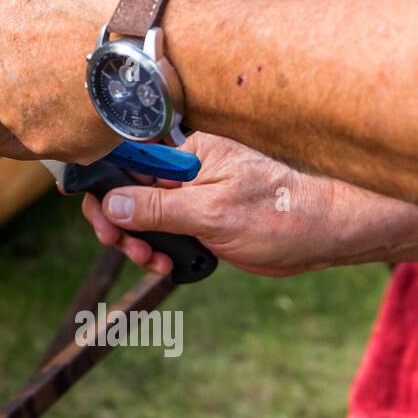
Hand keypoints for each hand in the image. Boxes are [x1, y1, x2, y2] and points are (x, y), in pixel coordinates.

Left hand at [0, 0, 139, 161]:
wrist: (153, 33)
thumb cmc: (112, 3)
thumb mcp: (51, 0)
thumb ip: (22, 31)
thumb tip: (23, 41)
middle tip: (21, 119)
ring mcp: (21, 121)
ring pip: (19, 141)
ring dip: (36, 134)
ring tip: (71, 113)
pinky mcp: (56, 146)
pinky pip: (61, 148)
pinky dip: (77, 137)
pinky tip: (101, 113)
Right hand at [80, 132, 344, 276]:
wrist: (326, 236)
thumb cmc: (281, 214)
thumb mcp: (213, 212)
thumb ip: (159, 207)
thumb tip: (112, 203)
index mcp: (188, 153)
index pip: (128, 160)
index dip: (105, 185)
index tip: (91, 209)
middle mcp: (186, 172)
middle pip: (128, 191)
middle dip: (119, 221)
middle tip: (123, 246)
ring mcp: (193, 198)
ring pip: (142, 217)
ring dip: (137, 242)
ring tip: (151, 260)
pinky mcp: (201, 222)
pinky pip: (163, 234)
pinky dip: (157, 251)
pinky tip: (166, 264)